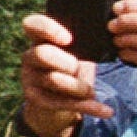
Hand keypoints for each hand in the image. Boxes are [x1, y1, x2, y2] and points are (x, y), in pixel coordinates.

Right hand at [19, 12, 110, 136]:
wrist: (56, 100)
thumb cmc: (70, 68)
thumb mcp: (74, 52)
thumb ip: (82, 42)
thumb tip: (106, 35)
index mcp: (40, 39)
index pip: (32, 25)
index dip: (48, 29)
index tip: (69, 39)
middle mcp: (30, 57)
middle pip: (42, 54)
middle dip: (68, 63)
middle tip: (78, 69)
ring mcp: (30, 78)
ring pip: (54, 80)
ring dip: (80, 87)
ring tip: (91, 92)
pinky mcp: (35, 99)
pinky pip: (62, 103)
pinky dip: (89, 107)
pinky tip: (106, 111)